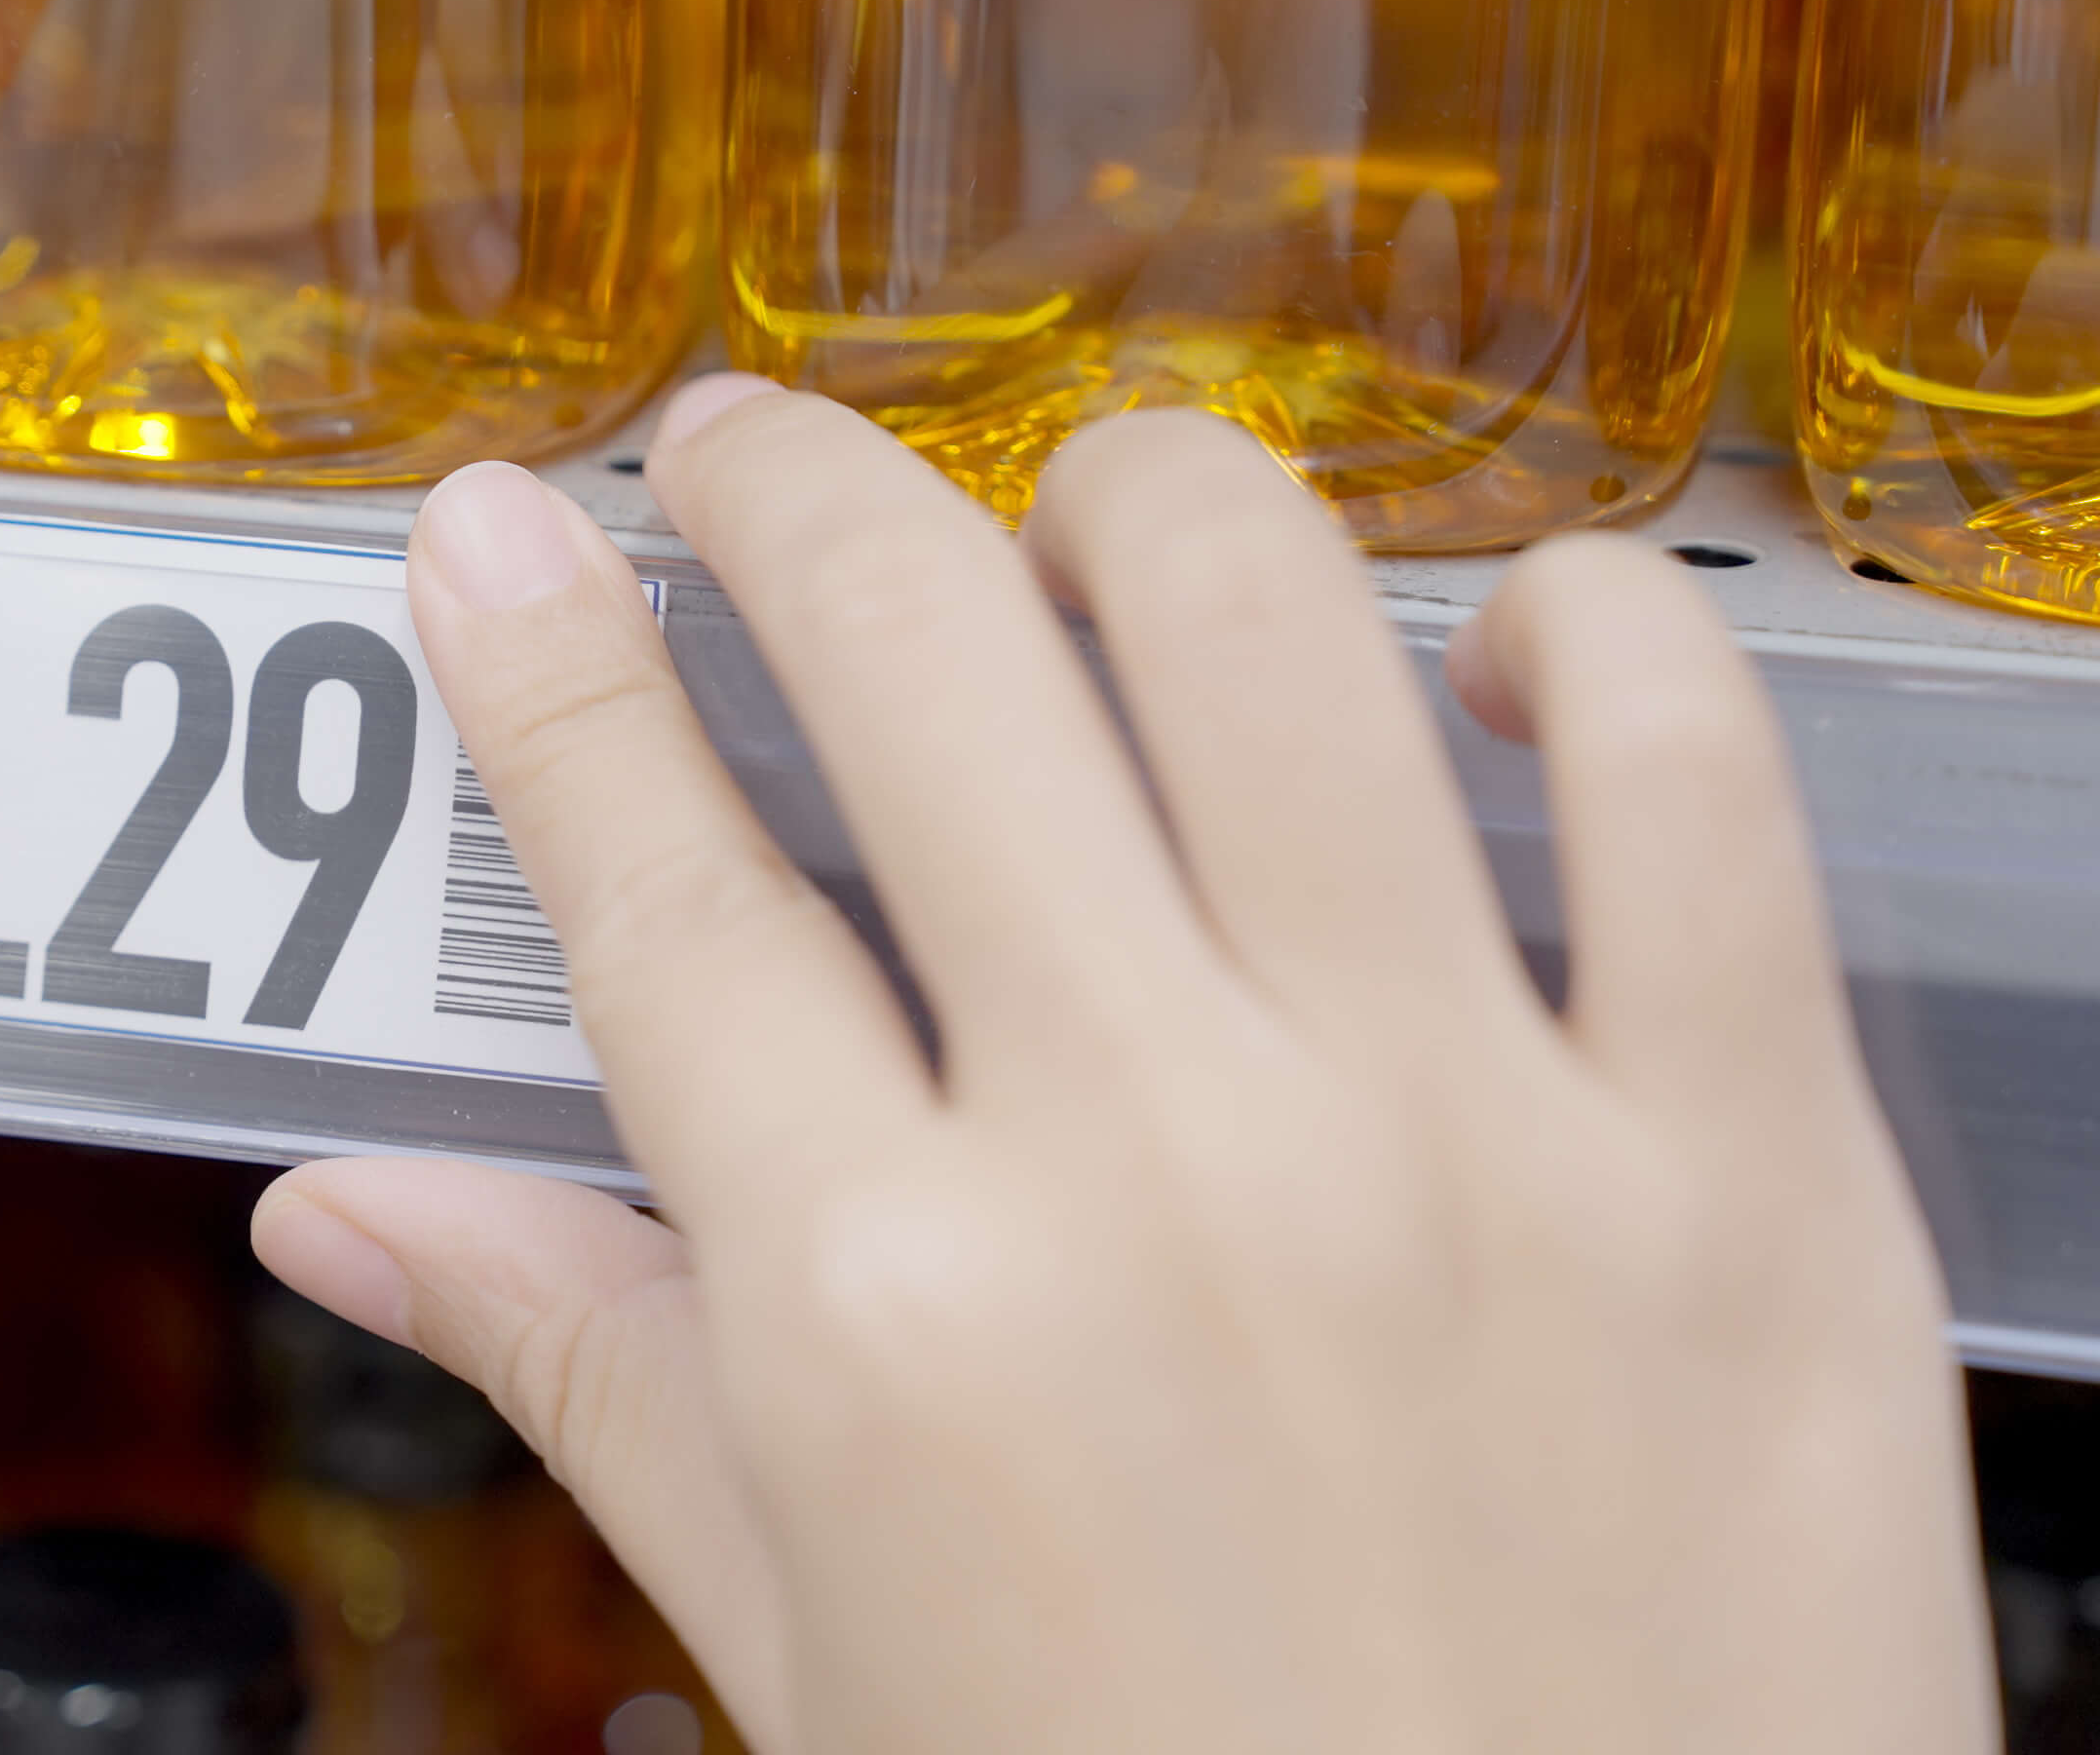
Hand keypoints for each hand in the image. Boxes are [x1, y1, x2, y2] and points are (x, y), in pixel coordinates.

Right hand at [254, 379, 1996, 1753]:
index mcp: (884, 1316)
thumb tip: (350, 1214)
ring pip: (1257, 613)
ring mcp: (1467, 1142)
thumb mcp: (827, 1661)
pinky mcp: (1749, 1171)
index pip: (649, 874)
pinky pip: (1688, 768)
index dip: (544, 658)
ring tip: (1086, 534)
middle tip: (754, 464)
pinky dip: (1583, 638)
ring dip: (1122, 502)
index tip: (502, 526)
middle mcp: (1156, 1169)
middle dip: (789, 492)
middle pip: (916, 652)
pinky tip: (1497, 654)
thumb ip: (601, 1378)